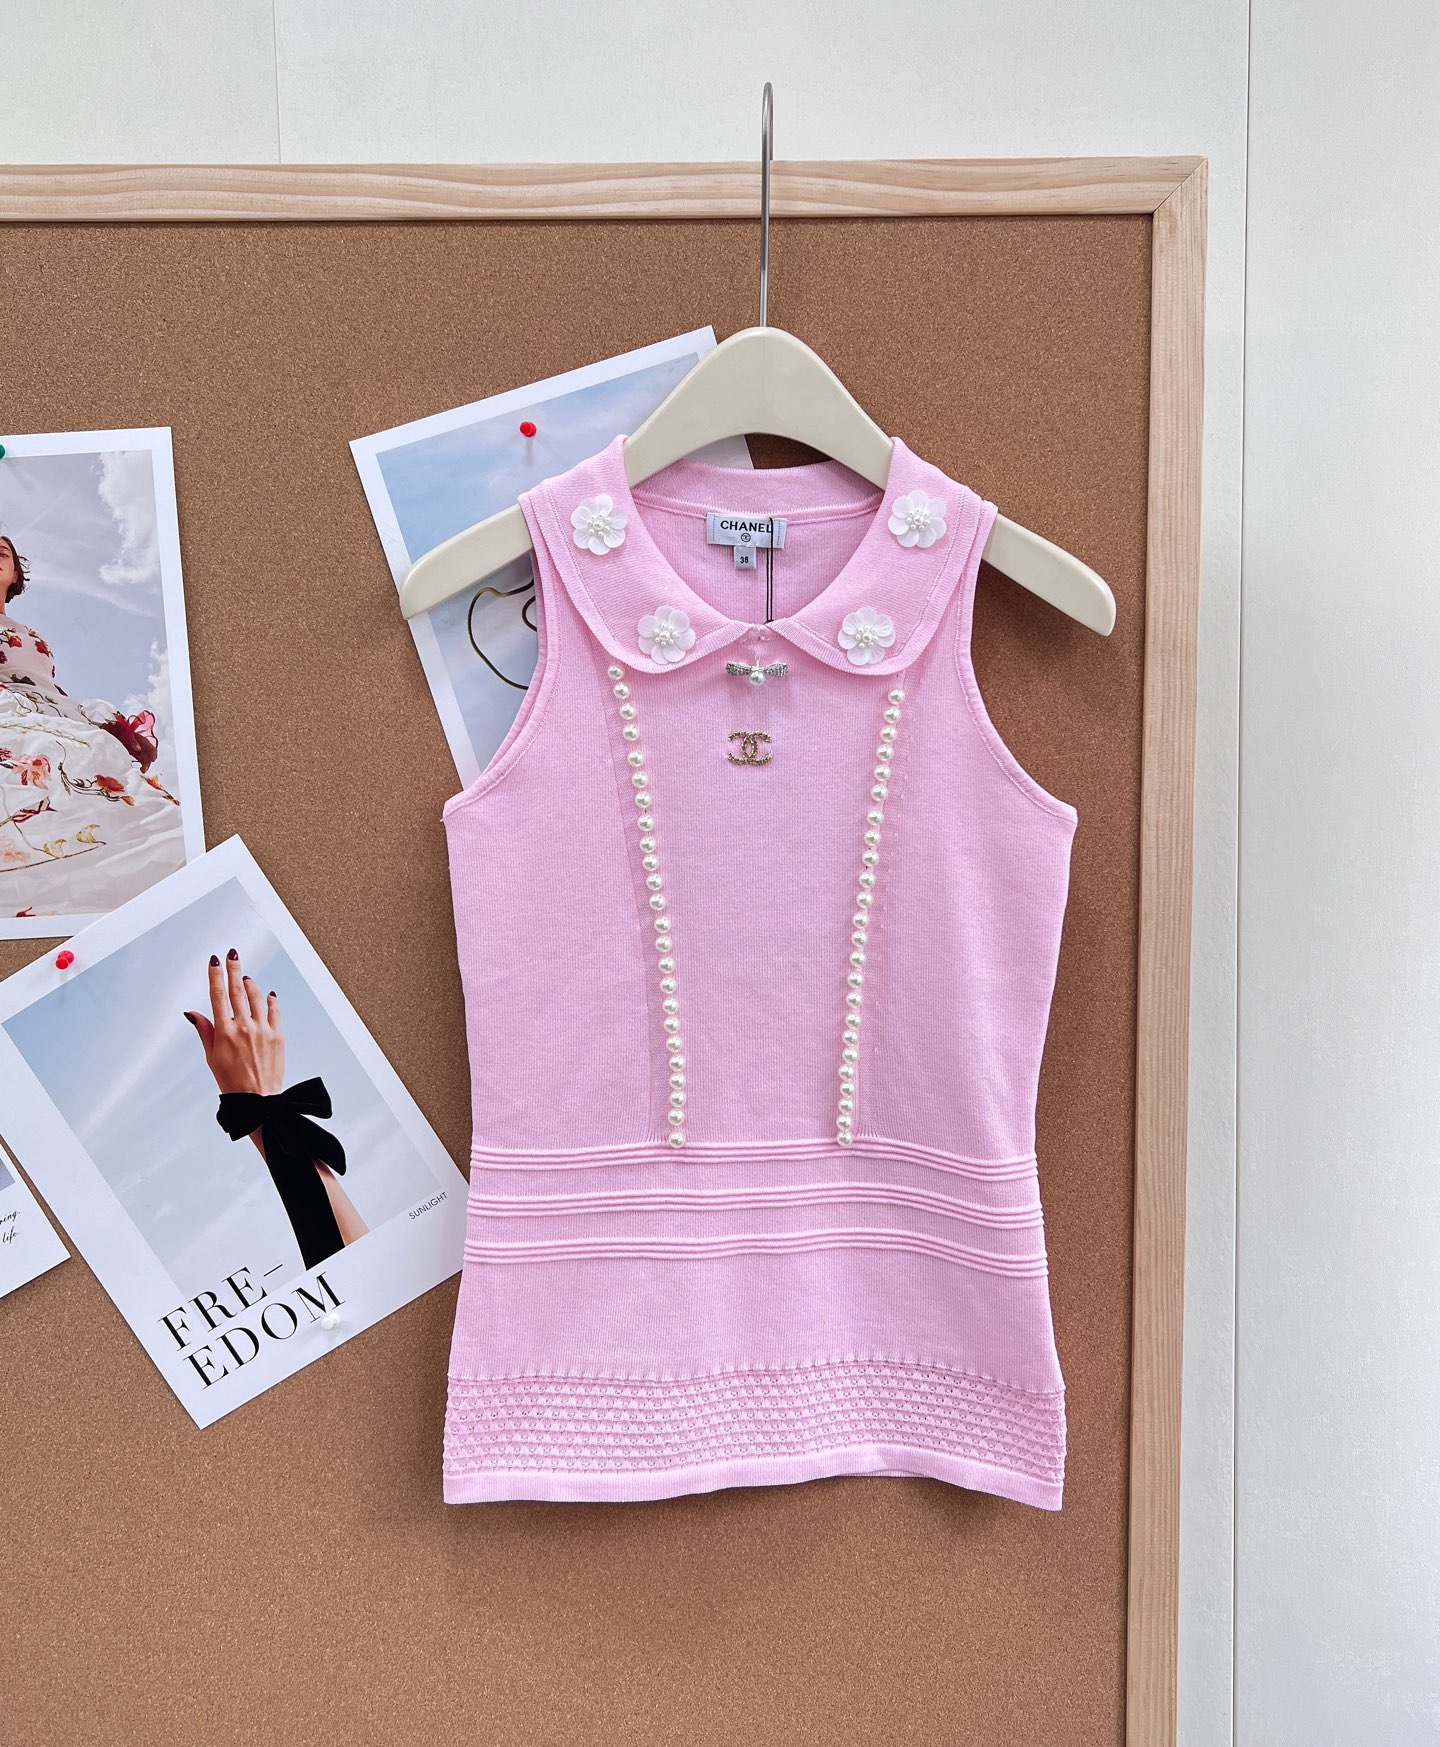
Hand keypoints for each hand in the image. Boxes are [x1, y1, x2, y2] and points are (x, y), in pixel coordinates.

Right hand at [184, 949, 284, 1096]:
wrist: (258, 1100)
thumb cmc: (231, 1081)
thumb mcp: (211, 1057)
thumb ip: (204, 1030)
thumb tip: (191, 1012)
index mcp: (224, 1032)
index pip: (218, 996)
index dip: (216, 976)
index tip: (215, 961)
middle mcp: (244, 1027)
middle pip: (238, 990)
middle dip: (234, 969)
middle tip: (232, 954)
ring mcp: (263, 1030)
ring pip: (257, 997)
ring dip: (251, 984)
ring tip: (245, 977)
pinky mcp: (278, 1035)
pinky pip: (274, 1010)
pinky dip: (270, 1000)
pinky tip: (267, 994)